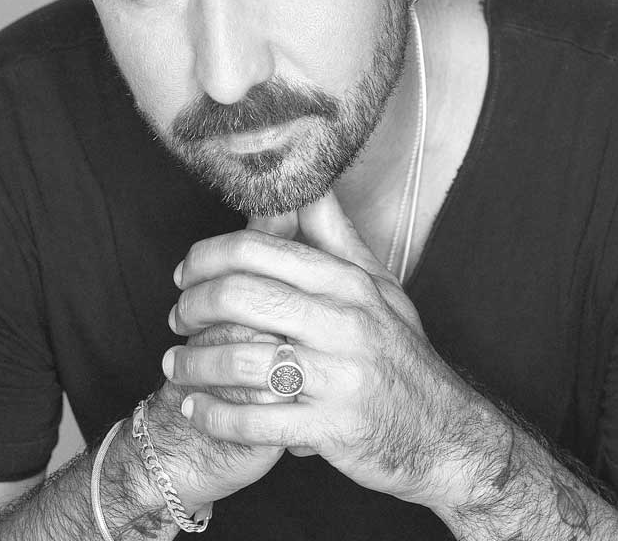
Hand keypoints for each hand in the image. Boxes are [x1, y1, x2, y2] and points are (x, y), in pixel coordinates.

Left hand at [164, 192, 502, 512]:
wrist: (444, 431)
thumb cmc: (401, 353)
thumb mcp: (379, 287)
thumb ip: (337, 238)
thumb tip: (310, 186)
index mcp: (348, 281)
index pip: (259, 249)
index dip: (206, 257)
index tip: (186, 273)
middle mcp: (344, 320)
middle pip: (240, 295)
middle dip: (191, 305)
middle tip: (177, 318)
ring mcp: (339, 375)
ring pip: (239, 359)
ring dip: (192, 364)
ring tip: (174, 367)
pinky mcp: (331, 427)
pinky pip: (254, 421)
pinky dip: (214, 415)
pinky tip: (196, 410)